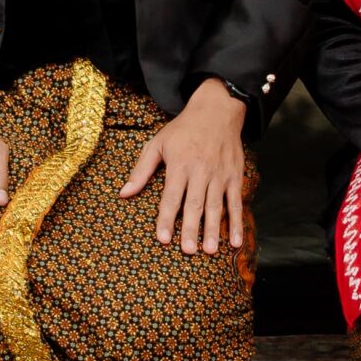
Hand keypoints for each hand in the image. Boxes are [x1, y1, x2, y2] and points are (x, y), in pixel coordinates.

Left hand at [120, 78, 246, 252]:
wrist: (217, 110)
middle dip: (191, 229)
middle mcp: (200, 171)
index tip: (163, 238)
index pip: (171, 196)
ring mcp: (219, 175)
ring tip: (210, 250)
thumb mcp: (158, 143)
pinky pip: (236, 202)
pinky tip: (235, 241)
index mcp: (180, 164)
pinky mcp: (234, 176)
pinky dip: (237, 222)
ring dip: (213, 230)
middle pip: (194, 204)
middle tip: (188, 251)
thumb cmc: (183, 129)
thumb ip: (141, 170)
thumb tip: (124, 193)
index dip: (166, 218)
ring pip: (216, 206)